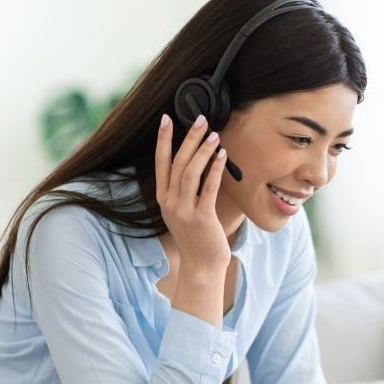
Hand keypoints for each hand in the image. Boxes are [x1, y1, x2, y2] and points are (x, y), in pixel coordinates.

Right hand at [154, 113, 229, 268]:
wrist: (201, 265)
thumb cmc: (197, 236)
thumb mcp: (183, 211)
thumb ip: (184, 190)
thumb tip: (196, 162)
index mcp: (163, 198)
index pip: (160, 163)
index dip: (163, 140)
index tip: (166, 119)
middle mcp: (169, 202)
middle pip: (177, 163)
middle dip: (187, 138)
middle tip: (199, 119)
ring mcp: (184, 210)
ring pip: (190, 173)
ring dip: (202, 151)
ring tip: (213, 134)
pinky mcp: (201, 217)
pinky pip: (207, 188)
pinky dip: (214, 169)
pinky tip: (222, 156)